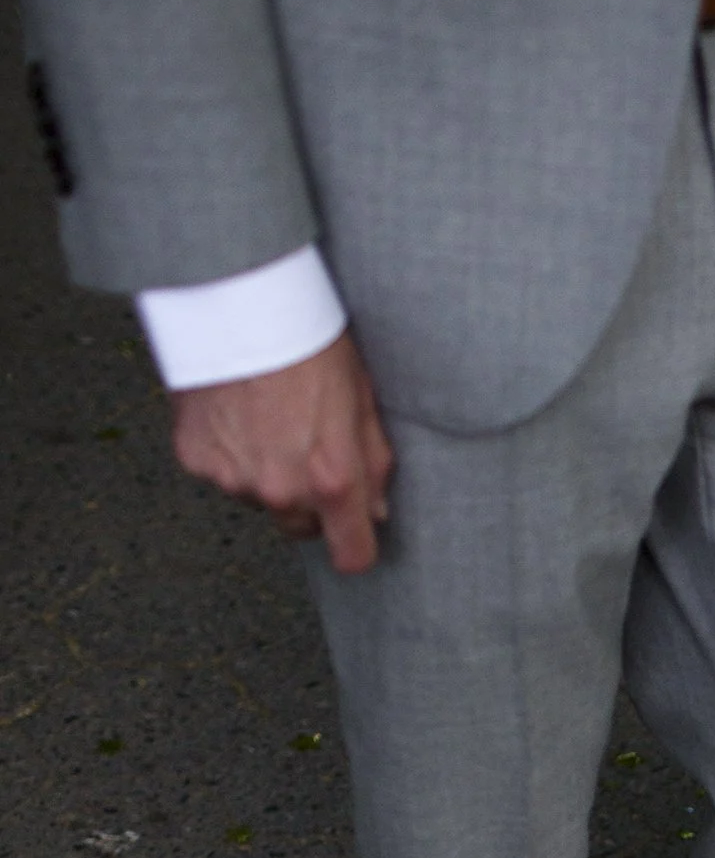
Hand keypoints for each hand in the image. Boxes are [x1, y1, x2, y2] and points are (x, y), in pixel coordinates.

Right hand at [170, 330, 393, 573]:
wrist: (239, 301)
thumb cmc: (308, 340)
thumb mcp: (361, 399)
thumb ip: (372, 463)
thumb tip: (374, 509)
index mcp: (332, 479)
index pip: (351, 556)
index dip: (355, 546)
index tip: (354, 533)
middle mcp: (281, 490)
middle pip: (301, 529)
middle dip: (309, 503)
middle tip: (306, 449)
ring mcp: (234, 478)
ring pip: (258, 499)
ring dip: (266, 474)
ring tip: (268, 418)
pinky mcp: (197, 461)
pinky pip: (220, 474)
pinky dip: (229, 453)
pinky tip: (236, 413)